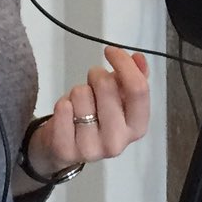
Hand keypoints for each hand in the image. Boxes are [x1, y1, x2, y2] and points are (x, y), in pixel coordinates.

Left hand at [30, 47, 149, 178]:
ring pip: (81, 93)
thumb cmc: (98, 117)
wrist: (68, 147)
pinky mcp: (66, 150)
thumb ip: (134, 78)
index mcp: (137, 127)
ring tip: (80, 104)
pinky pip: (63, 107)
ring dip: (78, 92)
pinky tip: (68, 114)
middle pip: (107, 86)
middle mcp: (117, 142)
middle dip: (96, 76)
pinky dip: (63, 103)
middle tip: (92, 85)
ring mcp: (92, 149)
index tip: (111, 51)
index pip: (138, 89)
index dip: (124, 63)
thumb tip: (139, 59)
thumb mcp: (120, 99)